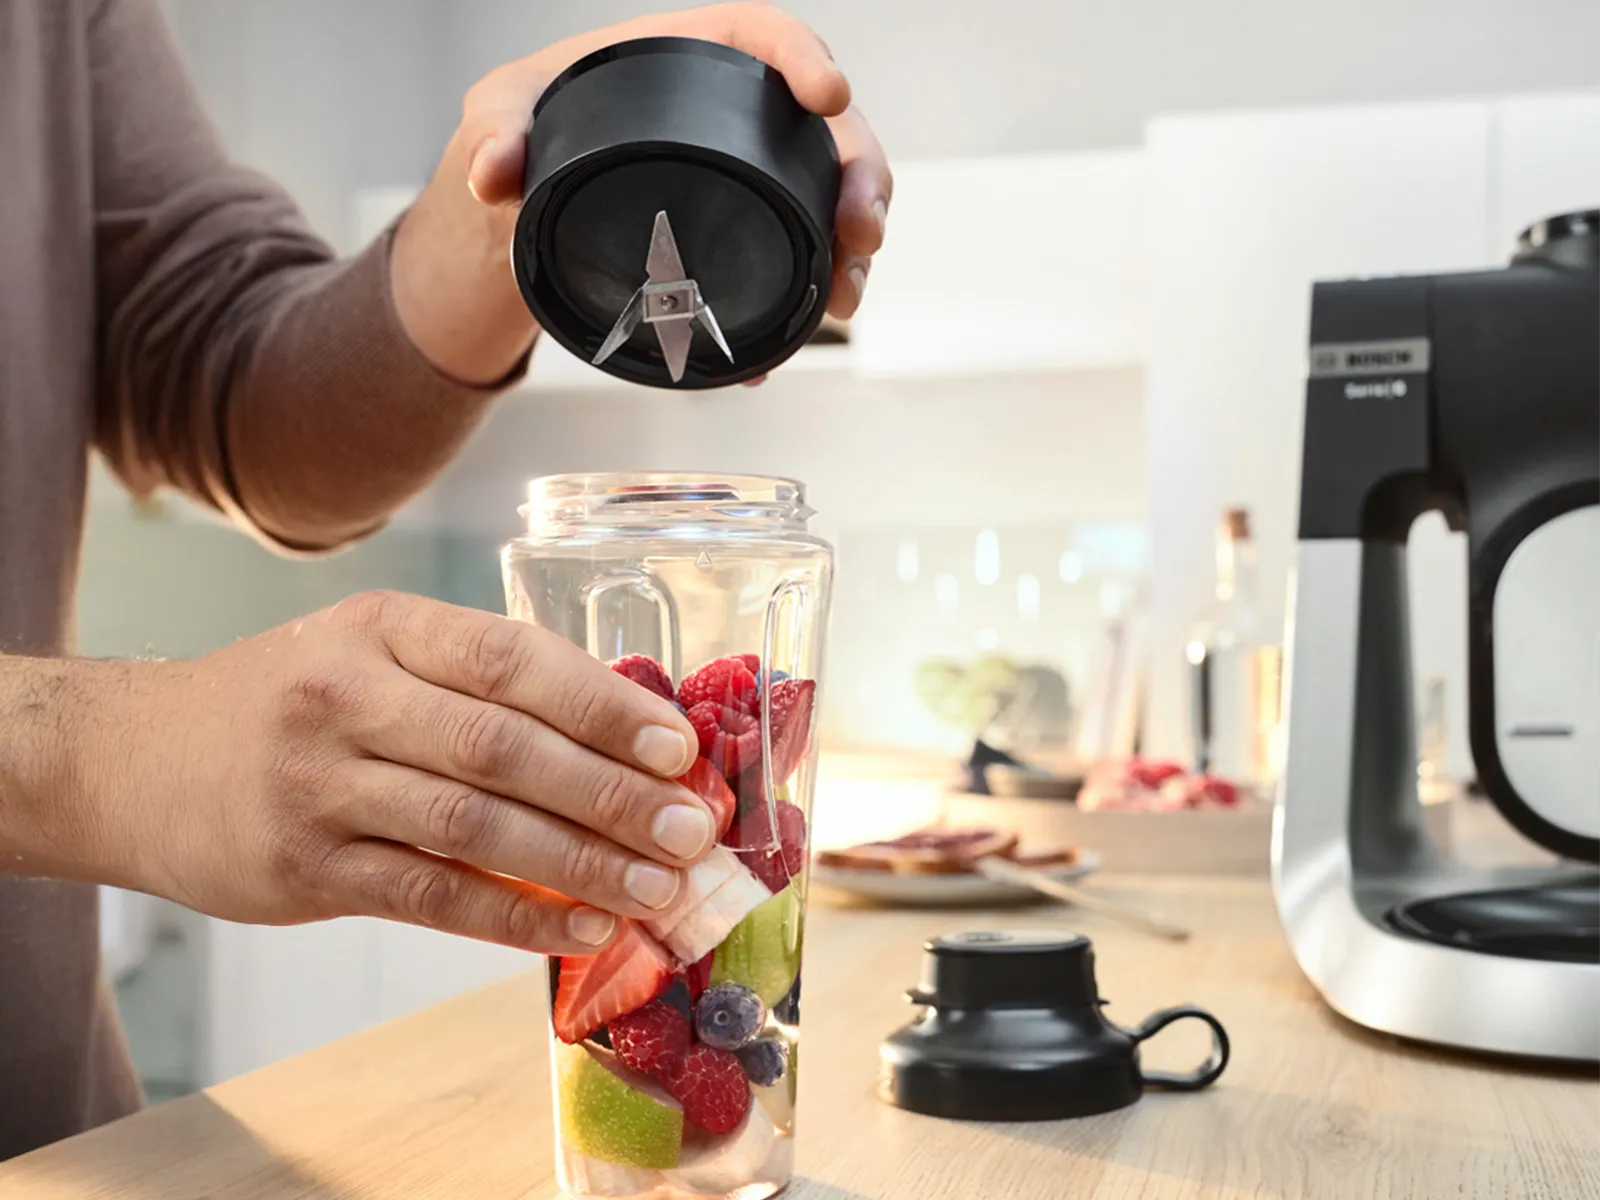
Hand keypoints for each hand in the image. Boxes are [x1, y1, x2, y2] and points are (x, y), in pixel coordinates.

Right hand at [79, 592, 714, 955]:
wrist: (131, 759)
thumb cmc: (285, 702)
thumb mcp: (370, 656)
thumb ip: (476, 688)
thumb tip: (624, 743)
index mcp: (385, 629)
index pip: (512, 659)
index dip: (605, 704)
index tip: (679, 746)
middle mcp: (349, 697)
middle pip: (502, 745)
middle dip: (610, 792)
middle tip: (688, 832)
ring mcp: (320, 785)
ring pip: (473, 825)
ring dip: (578, 863)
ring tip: (656, 889)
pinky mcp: (303, 869)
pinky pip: (428, 896)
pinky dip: (513, 917)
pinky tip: (578, 931)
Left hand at [392, 2, 891, 385]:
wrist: (526, 193)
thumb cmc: (527, 125)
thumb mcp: (501, 113)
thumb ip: (495, 131)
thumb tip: (493, 174)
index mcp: (696, 54)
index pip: (769, 37)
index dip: (806, 58)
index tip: (827, 93)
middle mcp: (742, 115)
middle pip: (830, 135)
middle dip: (862, 182)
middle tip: (860, 233)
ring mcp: (755, 180)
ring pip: (829, 206)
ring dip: (848, 257)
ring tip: (841, 301)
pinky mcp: (746, 238)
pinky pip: (792, 266)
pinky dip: (792, 310)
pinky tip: (779, 352)